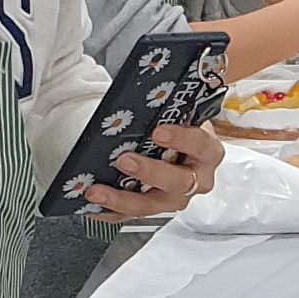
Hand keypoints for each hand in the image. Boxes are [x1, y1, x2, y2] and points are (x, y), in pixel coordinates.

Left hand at [80, 111, 221, 220]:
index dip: (182, 139)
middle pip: (178, 182)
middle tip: (125, 160)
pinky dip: (108, 211)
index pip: (201, 146)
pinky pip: (129, 215)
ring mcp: (172, 197)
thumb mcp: (183, 114)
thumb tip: (185, 82)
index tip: (159, 132)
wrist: (173, 146)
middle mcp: (195, 180)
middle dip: (150, 172)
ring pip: (151, 205)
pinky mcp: (151, 208)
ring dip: (122, 198)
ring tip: (98, 190)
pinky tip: (91, 205)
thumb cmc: (177, 129)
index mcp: (207, 153)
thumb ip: (181, 104)